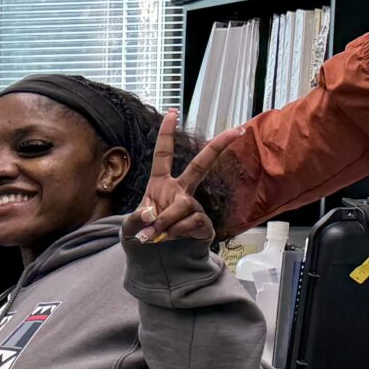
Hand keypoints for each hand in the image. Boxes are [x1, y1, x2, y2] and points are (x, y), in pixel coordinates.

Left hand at [125, 112, 214, 246]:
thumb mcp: (131, 225)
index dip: (166, 133)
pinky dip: (175, 233)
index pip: (163, 154)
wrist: (153, 257)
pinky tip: (169, 238)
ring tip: (155, 235)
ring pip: (184, 206)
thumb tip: (153, 214)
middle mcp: (180, 190)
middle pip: (201, 165)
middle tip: (238, 129)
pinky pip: (191, 223)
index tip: (172, 111)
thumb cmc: (143, 232)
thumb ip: (137, 219)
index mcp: (161, 183)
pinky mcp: (202, 223)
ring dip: (166, 222)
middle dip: (218, 146)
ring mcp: (193, 206)